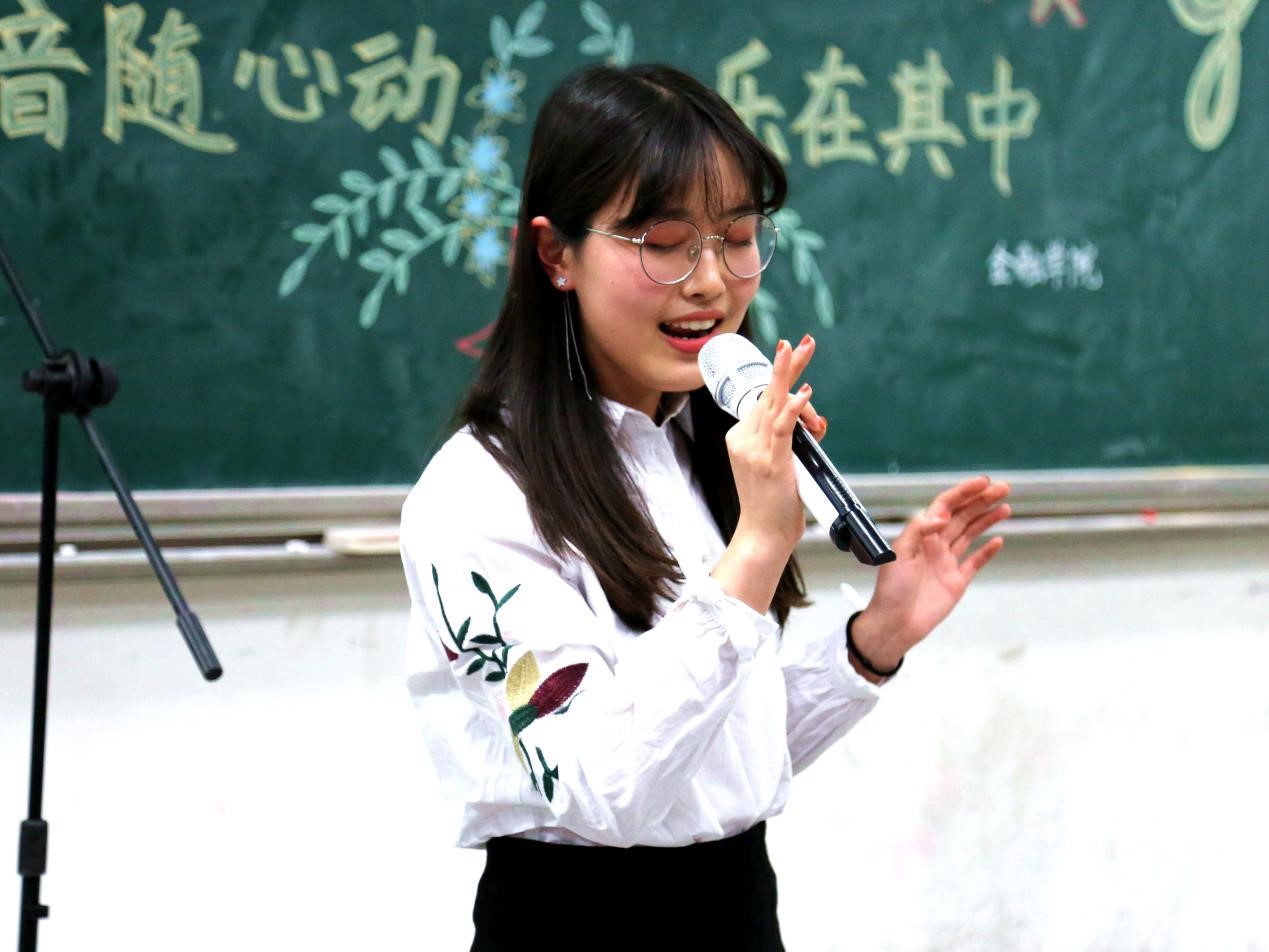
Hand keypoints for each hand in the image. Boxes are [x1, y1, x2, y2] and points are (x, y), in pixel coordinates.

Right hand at [712, 335, 816, 612]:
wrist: (762, 535)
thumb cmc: (773, 505)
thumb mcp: (779, 465)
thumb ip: (790, 440)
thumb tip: (813, 423)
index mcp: (741, 438)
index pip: (765, 400)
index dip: (784, 380)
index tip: (792, 353)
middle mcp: (744, 439)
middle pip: (768, 393)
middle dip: (786, 364)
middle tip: (802, 341)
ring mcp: (755, 450)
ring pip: (774, 403)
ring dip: (789, 373)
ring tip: (802, 349)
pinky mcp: (771, 462)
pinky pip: (783, 428)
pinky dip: (793, 408)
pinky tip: (804, 393)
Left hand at [850, 477, 1011, 673]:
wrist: (896, 623)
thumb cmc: (892, 588)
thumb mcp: (898, 553)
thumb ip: (919, 529)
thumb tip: (942, 516)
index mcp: (921, 535)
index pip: (945, 506)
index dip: (964, 492)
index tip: (984, 482)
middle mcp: (936, 544)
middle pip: (962, 516)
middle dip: (982, 501)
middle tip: (1003, 488)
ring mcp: (947, 562)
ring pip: (971, 534)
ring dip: (987, 519)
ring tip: (1005, 507)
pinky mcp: (956, 581)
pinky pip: (975, 561)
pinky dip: (987, 551)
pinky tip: (998, 540)